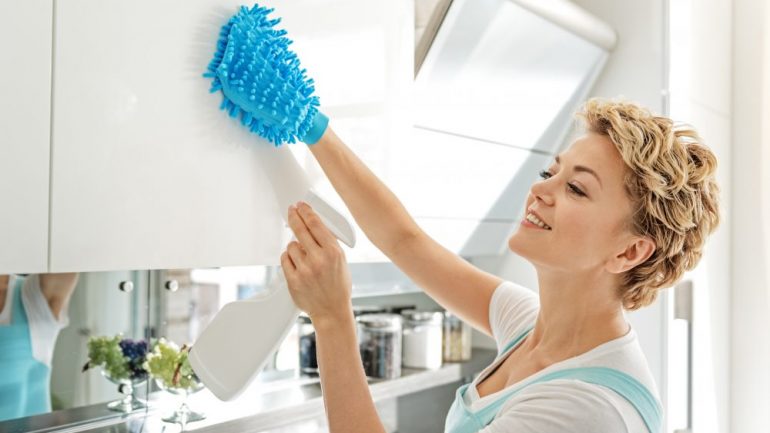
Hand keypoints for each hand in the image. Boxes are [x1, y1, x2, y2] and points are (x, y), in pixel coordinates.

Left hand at [281, 201, 352, 322]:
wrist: (332, 311)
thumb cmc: (338, 287)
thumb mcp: (342, 261)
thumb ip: (329, 243)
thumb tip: (314, 225)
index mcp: (333, 252)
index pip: (316, 224)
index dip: (306, 211)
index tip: (301, 205)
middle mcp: (319, 259)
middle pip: (300, 229)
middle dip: (294, 217)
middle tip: (291, 211)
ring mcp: (305, 270)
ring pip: (291, 245)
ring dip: (294, 246)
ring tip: (303, 256)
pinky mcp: (293, 280)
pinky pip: (285, 259)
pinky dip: (289, 258)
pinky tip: (297, 264)